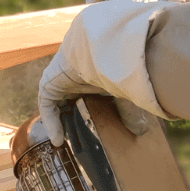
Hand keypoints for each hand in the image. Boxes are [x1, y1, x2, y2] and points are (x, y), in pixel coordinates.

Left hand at [38, 0, 175, 145]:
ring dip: (61, 121)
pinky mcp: (49, 82)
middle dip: (74, 119)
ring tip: (68, 143)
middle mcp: (77, 75)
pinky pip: (47, 104)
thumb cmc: (116, 64)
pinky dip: (51, 122)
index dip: (90, 112)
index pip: (89, 94)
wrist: (101, 48)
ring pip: (58, 103)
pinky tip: (59, 139)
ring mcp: (62, 78)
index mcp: (94, 73)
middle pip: (71, 100)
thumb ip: (129, 111)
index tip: (94, 131)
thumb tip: (142, 131)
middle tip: (80, 140)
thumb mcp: (124, 92)